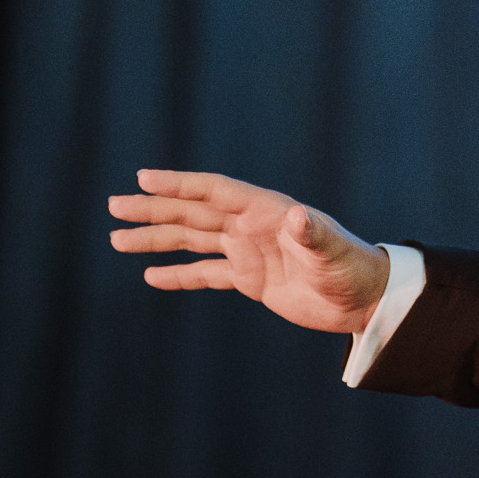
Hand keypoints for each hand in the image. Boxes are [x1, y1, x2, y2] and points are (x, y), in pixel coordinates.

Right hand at [107, 170, 390, 334]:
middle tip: (115, 205)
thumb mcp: (333, 253)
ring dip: (158, 239)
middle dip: (155, 209)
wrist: (364, 299)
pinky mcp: (251, 279)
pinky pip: (206, 273)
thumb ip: (314, 235)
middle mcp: (253, 226)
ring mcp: (249, 251)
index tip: (144, 177)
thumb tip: (298, 216)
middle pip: (194, 213)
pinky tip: (151, 275)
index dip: (180, 184)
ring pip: (193, 241)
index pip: (214, 192)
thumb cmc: (353, 269)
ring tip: (118, 239)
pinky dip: (179, 274)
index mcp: (267, 211)